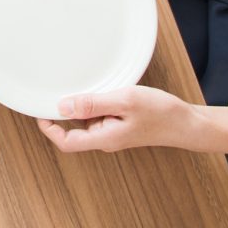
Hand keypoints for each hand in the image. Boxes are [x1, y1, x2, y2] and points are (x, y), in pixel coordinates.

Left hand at [36, 86, 194, 153]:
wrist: (188, 123)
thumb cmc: (161, 113)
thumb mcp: (125, 101)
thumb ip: (93, 104)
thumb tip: (62, 107)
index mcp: (104, 138)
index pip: (67, 142)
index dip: (49, 129)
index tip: (39, 111)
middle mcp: (106, 138)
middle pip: (73, 131)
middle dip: (62, 113)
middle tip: (57, 89)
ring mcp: (113, 132)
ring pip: (86, 121)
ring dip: (81, 106)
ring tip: (84, 86)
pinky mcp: (120, 125)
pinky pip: (100, 116)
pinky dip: (95, 103)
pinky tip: (101, 89)